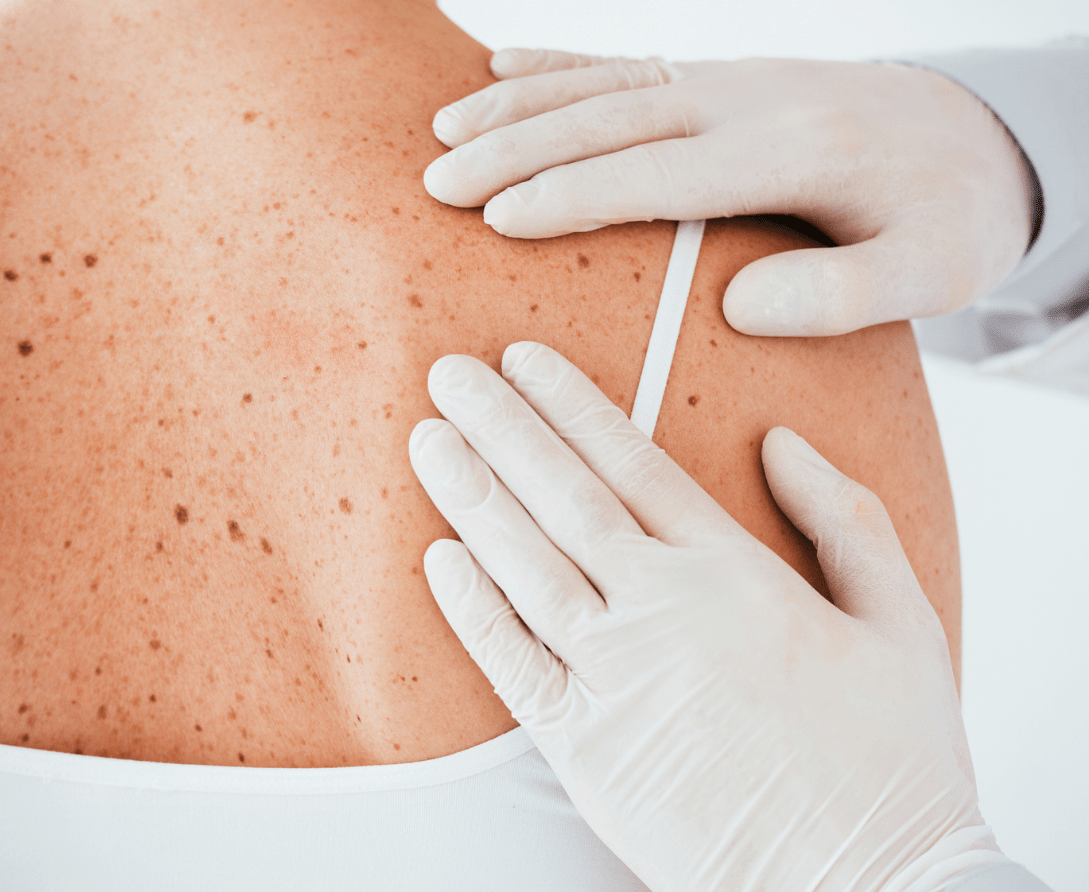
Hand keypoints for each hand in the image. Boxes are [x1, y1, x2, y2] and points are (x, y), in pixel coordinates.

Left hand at [409, 342, 1004, 891]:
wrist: (873, 890)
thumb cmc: (892, 759)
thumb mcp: (903, 622)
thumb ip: (844, 519)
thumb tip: (782, 440)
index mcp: (736, 573)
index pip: (633, 461)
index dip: (570, 403)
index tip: (523, 357)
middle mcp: (665, 612)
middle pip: (563, 496)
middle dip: (499, 425)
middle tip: (447, 373)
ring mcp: (618, 680)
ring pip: (526, 566)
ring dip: (470, 496)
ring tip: (426, 439)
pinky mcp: (588, 751)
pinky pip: (512, 667)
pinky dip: (471, 609)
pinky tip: (436, 556)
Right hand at [423, 51, 1036, 335]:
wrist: (974, 134)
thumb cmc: (945, 217)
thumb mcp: (931, 270)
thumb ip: (844, 291)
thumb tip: (737, 307)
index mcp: (792, 153)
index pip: (660, 172)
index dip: (574, 192)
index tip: (499, 218)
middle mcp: (746, 102)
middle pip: (611, 119)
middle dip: (516, 148)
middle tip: (438, 183)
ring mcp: (725, 81)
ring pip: (603, 83)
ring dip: (517, 105)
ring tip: (442, 134)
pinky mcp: (715, 78)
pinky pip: (622, 62)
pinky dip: (555, 65)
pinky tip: (497, 70)